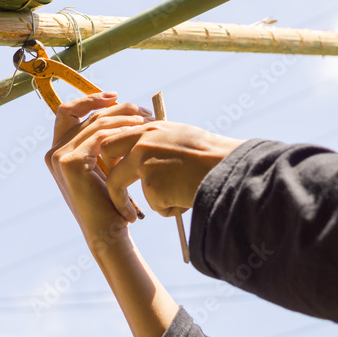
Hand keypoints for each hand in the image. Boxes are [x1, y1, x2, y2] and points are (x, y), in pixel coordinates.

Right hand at [45, 92, 152, 250]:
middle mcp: (53, 152)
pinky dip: (121, 131)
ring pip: (96, 122)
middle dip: (117, 108)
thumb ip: (105, 140)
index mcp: (58, 150)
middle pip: (86, 114)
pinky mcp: (69, 162)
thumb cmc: (111, 202)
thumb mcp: (106, 164)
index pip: (68, 110)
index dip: (90, 99)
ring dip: (125, 118)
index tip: (116, 96)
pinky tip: (139, 132)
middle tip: (144, 111)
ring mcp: (58, 157)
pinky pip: (99, 136)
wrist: (107, 232)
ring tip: (148, 122)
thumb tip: (126, 110)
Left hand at [100, 121, 245, 219]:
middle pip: (107, 154)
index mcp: (150, 127)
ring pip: (130, 187)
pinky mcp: (152, 186)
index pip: (115, 136)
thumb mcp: (181, 136)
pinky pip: (156, 205)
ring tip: (172, 198)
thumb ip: (157, 141)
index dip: (112, 154)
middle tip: (118, 194)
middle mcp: (143, 142)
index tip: (117, 167)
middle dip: (107, 172)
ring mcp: (145, 163)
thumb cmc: (212, 155)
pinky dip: (171, 209)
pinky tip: (188, 198)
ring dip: (146, 200)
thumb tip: (143, 152)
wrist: (230, 168)